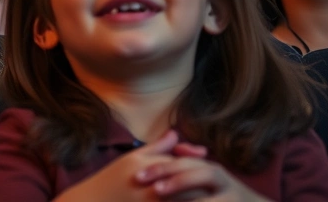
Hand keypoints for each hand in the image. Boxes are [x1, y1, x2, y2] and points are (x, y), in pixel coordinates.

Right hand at [57, 131, 204, 201]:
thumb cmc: (111, 179)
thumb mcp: (131, 158)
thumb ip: (157, 147)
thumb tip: (176, 133)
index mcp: (149, 167)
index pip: (182, 163)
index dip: (198, 163)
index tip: (206, 162)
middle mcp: (153, 187)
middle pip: (190, 186)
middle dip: (204, 185)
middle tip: (216, 185)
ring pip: (188, 201)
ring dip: (200, 198)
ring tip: (210, 196)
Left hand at [136, 156, 266, 200]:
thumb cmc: (221, 195)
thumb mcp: (204, 177)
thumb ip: (187, 159)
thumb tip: (172, 136)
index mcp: (211, 170)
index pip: (186, 163)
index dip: (161, 168)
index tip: (138, 177)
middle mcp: (224, 180)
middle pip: (202, 173)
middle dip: (177, 181)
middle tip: (154, 190)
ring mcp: (233, 197)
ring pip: (212, 198)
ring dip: (191, 200)